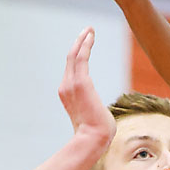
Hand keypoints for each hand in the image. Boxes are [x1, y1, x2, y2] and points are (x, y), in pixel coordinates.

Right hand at [58, 28, 115, 154]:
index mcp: (68, 94)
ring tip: (90, 29)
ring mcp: (71, 84)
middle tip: (87, 31)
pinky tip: (91, 35)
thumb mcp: (95, 116)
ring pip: (75, 55)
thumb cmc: (98, 133)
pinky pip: (81, 57)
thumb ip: (95, 109)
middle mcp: (66, 87)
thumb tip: (102, 115)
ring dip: (82, 41)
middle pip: (71, 59)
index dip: (78, 56)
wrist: (93, 139)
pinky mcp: (81, 82)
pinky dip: (85, 45)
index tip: (85, 45)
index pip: (72, 70)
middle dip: (79, 43)